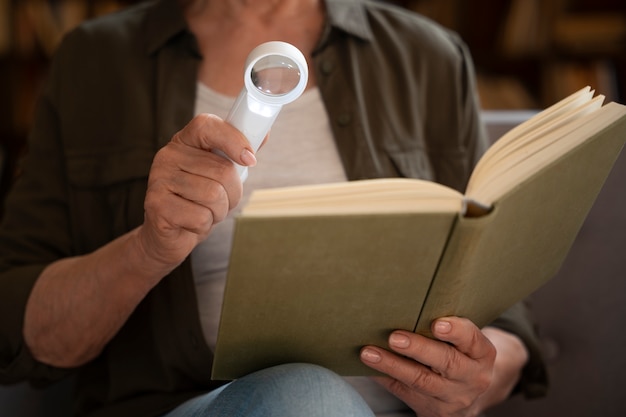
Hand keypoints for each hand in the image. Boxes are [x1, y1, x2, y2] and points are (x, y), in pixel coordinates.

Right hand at [140, 113, 255, 269]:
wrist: (170, 235)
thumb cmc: (198, 201)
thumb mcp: (219, 175)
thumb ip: (238, 154)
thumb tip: (264, 134)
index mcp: (184, 142)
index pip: (207, 125)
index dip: (233, 140)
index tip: (250, 160)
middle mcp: (168, 156)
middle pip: (222, 170)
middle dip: (233, 193)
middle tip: (222, 201)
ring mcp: (159, 179)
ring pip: (213, 195)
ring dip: (219, 211)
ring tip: (205, 212)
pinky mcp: (156, 205)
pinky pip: (200, 217)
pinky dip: (204, 225)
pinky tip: (191, 224)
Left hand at [360, 317, 513, 416]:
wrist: (465, 395)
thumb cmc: (457, 354)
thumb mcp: (464, 343)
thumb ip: (446, 326)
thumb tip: (405, 305)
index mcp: (482, 354)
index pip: (472, 339)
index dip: (455, 331)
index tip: (436, 323)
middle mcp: (472, 377)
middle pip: (446, 362)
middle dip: (418, 348)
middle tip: (394, 337)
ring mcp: (452, 396)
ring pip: (421, 381)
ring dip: (392, 365)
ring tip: (369, 353)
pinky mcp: (431, 409)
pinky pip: (404, 392)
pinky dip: (385, 378)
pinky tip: (369, 368)